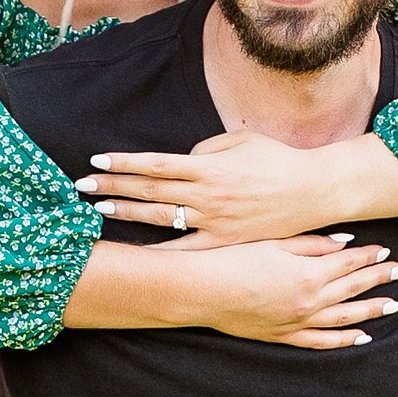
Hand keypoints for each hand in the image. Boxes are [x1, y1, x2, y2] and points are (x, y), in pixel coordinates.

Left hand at [81, 127, 384, 247]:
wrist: (314, 190)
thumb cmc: (278, 160)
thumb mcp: (241, 142)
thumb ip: (205, 150)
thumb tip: (180, 162)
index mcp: (209, 166)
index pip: (156, 164)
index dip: (125, 163)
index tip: (98, 160)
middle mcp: (207, 194)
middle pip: (150, 191)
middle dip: (113, 188)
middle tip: (82, 185)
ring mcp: (215, 220)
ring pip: (163, 218)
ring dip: (128, 214)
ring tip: (99, 210)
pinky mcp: (226, 240)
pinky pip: (189, 249)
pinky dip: (164, 253)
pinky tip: (140, 254)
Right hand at [170, 234, 397, 349]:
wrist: (202, 290)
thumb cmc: (233, 259)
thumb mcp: (274, 243)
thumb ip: (311, 244)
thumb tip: (345, 242)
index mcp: (307, 273)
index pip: (348, 263)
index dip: (369, 256)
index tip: (385, 250)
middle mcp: (308, 300)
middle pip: (352, 288)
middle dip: (378, 279)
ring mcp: (297, 321)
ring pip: (344, 317)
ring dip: (370, 310)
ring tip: (392, 305)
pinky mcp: (283, 335)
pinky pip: (321, 341)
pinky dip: (343, 340)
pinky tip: (361, 337)